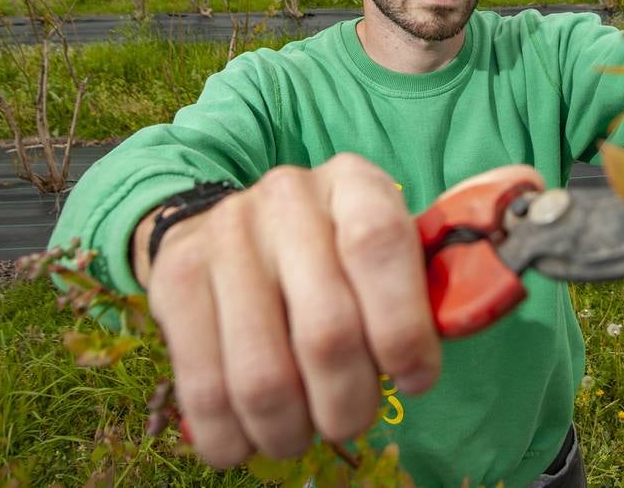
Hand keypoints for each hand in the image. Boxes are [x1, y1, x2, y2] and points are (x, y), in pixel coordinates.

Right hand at [137, 153, 440, 467]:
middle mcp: (286, 198)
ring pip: (263, 377)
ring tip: (304, 433)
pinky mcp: (174, 282)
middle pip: (326, 330)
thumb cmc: (333, 255)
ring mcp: (224, 237)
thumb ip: (424, 290)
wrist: (230, 225)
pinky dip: (231, 438)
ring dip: (292, 430)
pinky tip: (251, 439)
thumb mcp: (386, 251)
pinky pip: (202, 389)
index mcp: (352, 183)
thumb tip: (449, 338)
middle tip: (353, 419)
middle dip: (349, 402)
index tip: (416, 381)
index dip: (404, 329)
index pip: (379, 246)